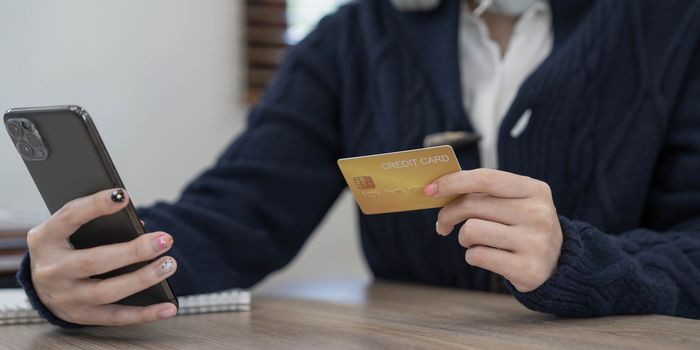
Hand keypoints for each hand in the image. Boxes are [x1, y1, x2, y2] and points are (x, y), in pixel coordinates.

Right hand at [27, 189, 177, 325]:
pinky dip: (146, 313)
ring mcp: (64, 297)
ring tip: (169, 264)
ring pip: (107, 291)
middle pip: (94, 261)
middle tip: (165, 239)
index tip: (122, 195)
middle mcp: (51, 270)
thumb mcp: (69, 230)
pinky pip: (117, 317)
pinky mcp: (81, 316)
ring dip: (143, 278)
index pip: (69, 217)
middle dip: (134, 251)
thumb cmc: (66, 246)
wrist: (41, 284)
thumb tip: (141, 227)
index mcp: (45, 239)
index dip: (95, 206)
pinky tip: (169, 307)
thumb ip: (97, 223)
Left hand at [425, 169, 562, 291]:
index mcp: (535, 189)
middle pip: (472, 205)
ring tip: (473, 241)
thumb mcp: (515, 202)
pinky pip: (477, 256)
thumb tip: (438, 189)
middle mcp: (538, 213)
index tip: (430, 189)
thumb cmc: (522, 226)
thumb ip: (484, 193)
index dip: (453, 182)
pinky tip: (486, 256)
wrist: (557, 264)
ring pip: (471, 231)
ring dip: (464, 238)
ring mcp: (535, 242)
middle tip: (444, 223)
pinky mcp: (527, 269)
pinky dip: (473, 256)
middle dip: (449, 214)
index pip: (485, 178)